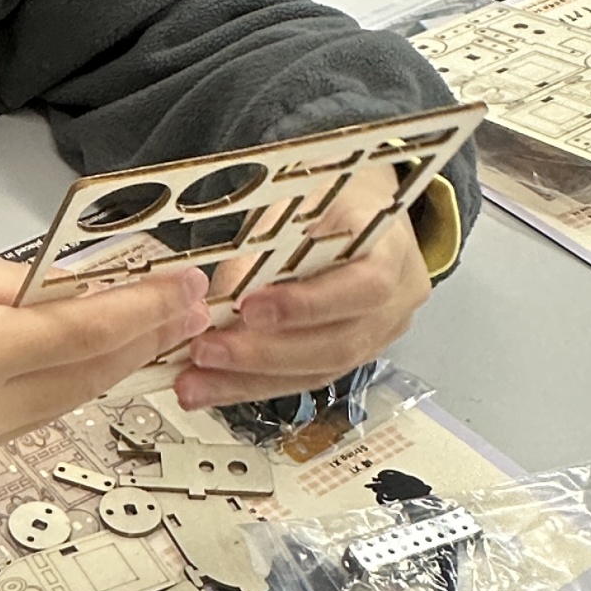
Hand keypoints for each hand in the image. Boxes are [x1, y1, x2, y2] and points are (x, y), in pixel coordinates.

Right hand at [0, 252, 210, 460]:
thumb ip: (25, 287)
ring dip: (118, 364)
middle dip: (148, 339)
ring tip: (163, 327)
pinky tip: (99, 357)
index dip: (147, 309)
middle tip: (197, 306)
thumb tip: (92, 291)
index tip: (191, 285)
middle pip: (88, 376)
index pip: (83, 334)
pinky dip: (72, 383)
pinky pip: (36, 414)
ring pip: (68, 400)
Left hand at [170, 174, 431, 410]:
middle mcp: (395, 305)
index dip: (307, 304)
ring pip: (316, 373)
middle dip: (264, 354)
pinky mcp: (349, 361)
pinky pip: (302, 380)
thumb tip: (215, 300)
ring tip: (195, 382)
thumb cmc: (328, 203)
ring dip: (248, 381)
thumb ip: (268, 249)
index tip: (248, 307)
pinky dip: (250, 385)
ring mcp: (376, 339)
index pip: (364, 288)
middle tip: (205, 351)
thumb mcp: (301, 204)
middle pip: (337, 345)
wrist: (362, 217)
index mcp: (394, 252)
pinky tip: (210, 387)